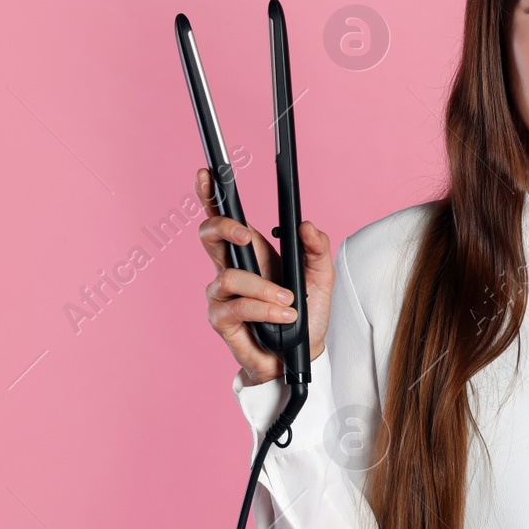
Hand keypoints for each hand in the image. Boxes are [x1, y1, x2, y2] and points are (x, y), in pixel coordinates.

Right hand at [195, 168, 333, 386]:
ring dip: (264, 288)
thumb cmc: (305, 314)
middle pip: (208, 235)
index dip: (211, 195)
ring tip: (289, 301)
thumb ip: (317, 248)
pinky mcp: (221, 319)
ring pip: (229, 276)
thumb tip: (306, 225)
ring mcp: (222, 295)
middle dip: (224, 228)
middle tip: (245, 235)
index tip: (207, 172)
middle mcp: (231, 269)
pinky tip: (283, 314)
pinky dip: (264, 308)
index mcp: (252, 252)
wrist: (303, 356)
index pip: (224, 218)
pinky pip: (236, 305)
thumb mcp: (321, 277)